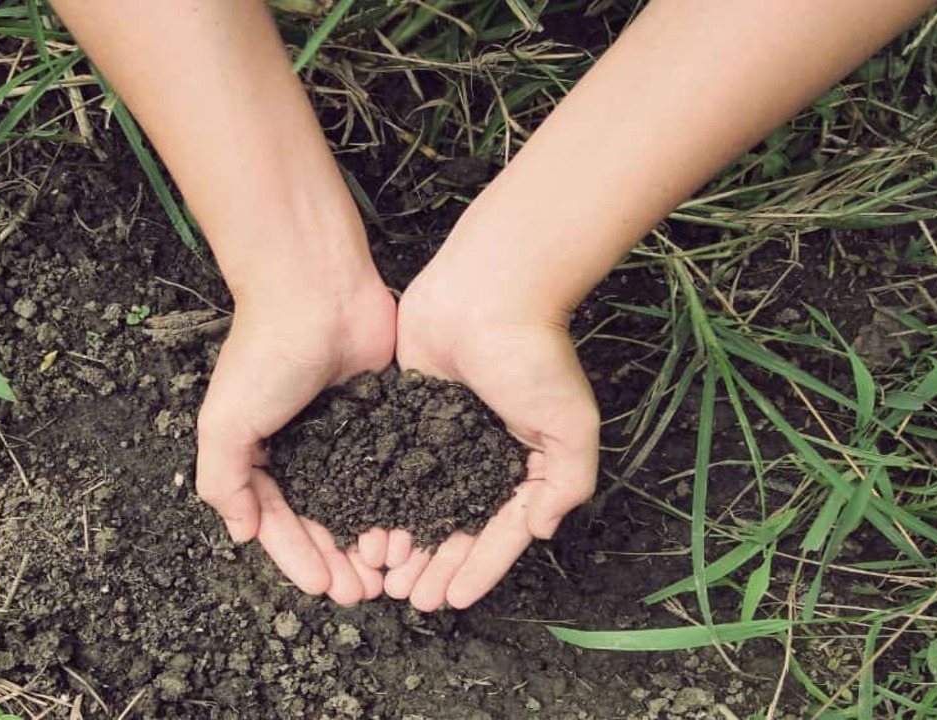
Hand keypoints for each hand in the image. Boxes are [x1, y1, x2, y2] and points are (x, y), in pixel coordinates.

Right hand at [196, 278, 395, 605]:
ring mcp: (345, 432)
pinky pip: (391, 467)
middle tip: (366, 592)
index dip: (299, 558)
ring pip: (360, 499)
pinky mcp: (383, 413)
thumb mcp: (226, 422)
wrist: (318, 290)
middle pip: (323, 519)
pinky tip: (413, 527)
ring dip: (371, 538)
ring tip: (390, 570)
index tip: (326, 588)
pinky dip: (398, 500)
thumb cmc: (266, 353)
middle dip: (340, 559)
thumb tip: (240, 535)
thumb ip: (223, 480)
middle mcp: (302, 448)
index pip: (278, 521)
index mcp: (261, 452)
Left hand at [385, 266, 599, 610]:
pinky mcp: (408, 411)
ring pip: (420, 503)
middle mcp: (482, 455)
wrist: (488, 291)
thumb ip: (566, 484)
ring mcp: (443, 436)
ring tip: (384, 574)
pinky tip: (365, 529)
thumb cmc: (534, 355)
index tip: (454, 600)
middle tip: (410, 597)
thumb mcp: (571, 425)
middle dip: (435, 565)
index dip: (478, 569)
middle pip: (455, 525)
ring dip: (405, 542)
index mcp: (523, 463)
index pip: (499, 531)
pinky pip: (393, 466)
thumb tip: (541, 532)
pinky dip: (382, 499)